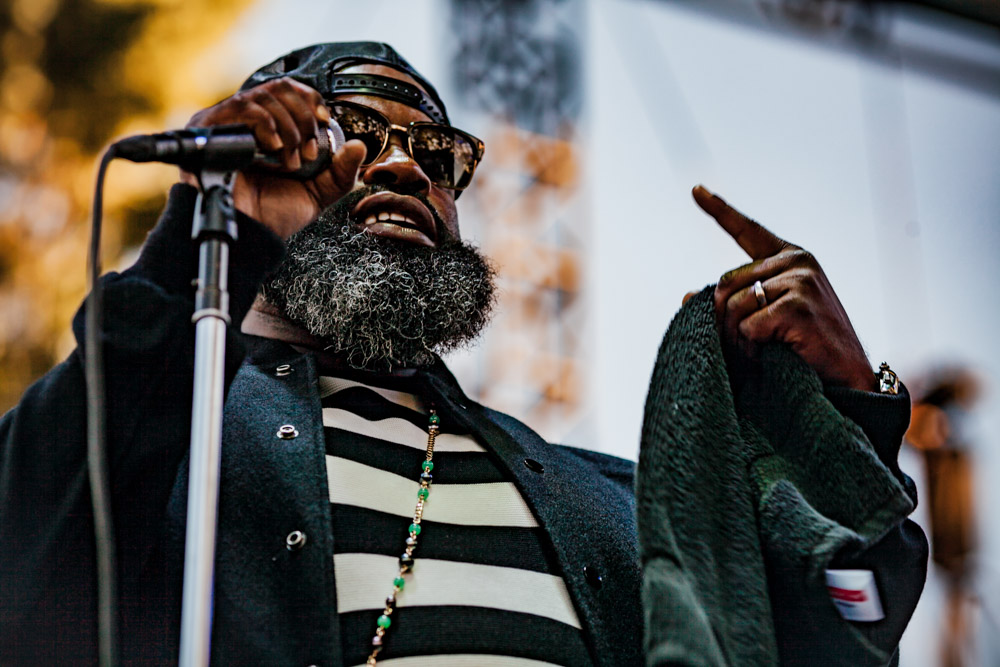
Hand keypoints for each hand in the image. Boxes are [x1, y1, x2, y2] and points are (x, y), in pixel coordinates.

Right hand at [181, 77, 366, 238]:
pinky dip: (267, 125)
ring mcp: (228, 122)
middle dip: (303, 119)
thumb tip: (359, 146)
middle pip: (281, 88)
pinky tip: (272, 149)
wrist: (249, 233)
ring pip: (265, 96)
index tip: (324, 122)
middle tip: (307, 154)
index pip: (291, 91)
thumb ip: (341, 171)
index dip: (311, 100)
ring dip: (288, 128)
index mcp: (270, 129)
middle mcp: (248, 121)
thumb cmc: (274, 215)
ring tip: (288, 161)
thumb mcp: (318, 192)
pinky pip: (243, 108)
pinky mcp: (210, 127)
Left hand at [692, 185, 875, 391]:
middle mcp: (797, 262)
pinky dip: (752, 348)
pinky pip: (747, 327)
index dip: (720, 211)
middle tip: (745, 346)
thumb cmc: (805, 350)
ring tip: (764, 353)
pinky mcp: (797, 304)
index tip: (696, 189)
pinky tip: (776, 354)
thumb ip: (734, 301)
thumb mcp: (767, 318)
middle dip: (723, 320)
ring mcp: (800, 280)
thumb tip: (685, 296)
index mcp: (791, 259)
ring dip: (738, 340)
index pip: (748, 231)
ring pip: (733, 307)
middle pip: (725, 284)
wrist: (848, 381)